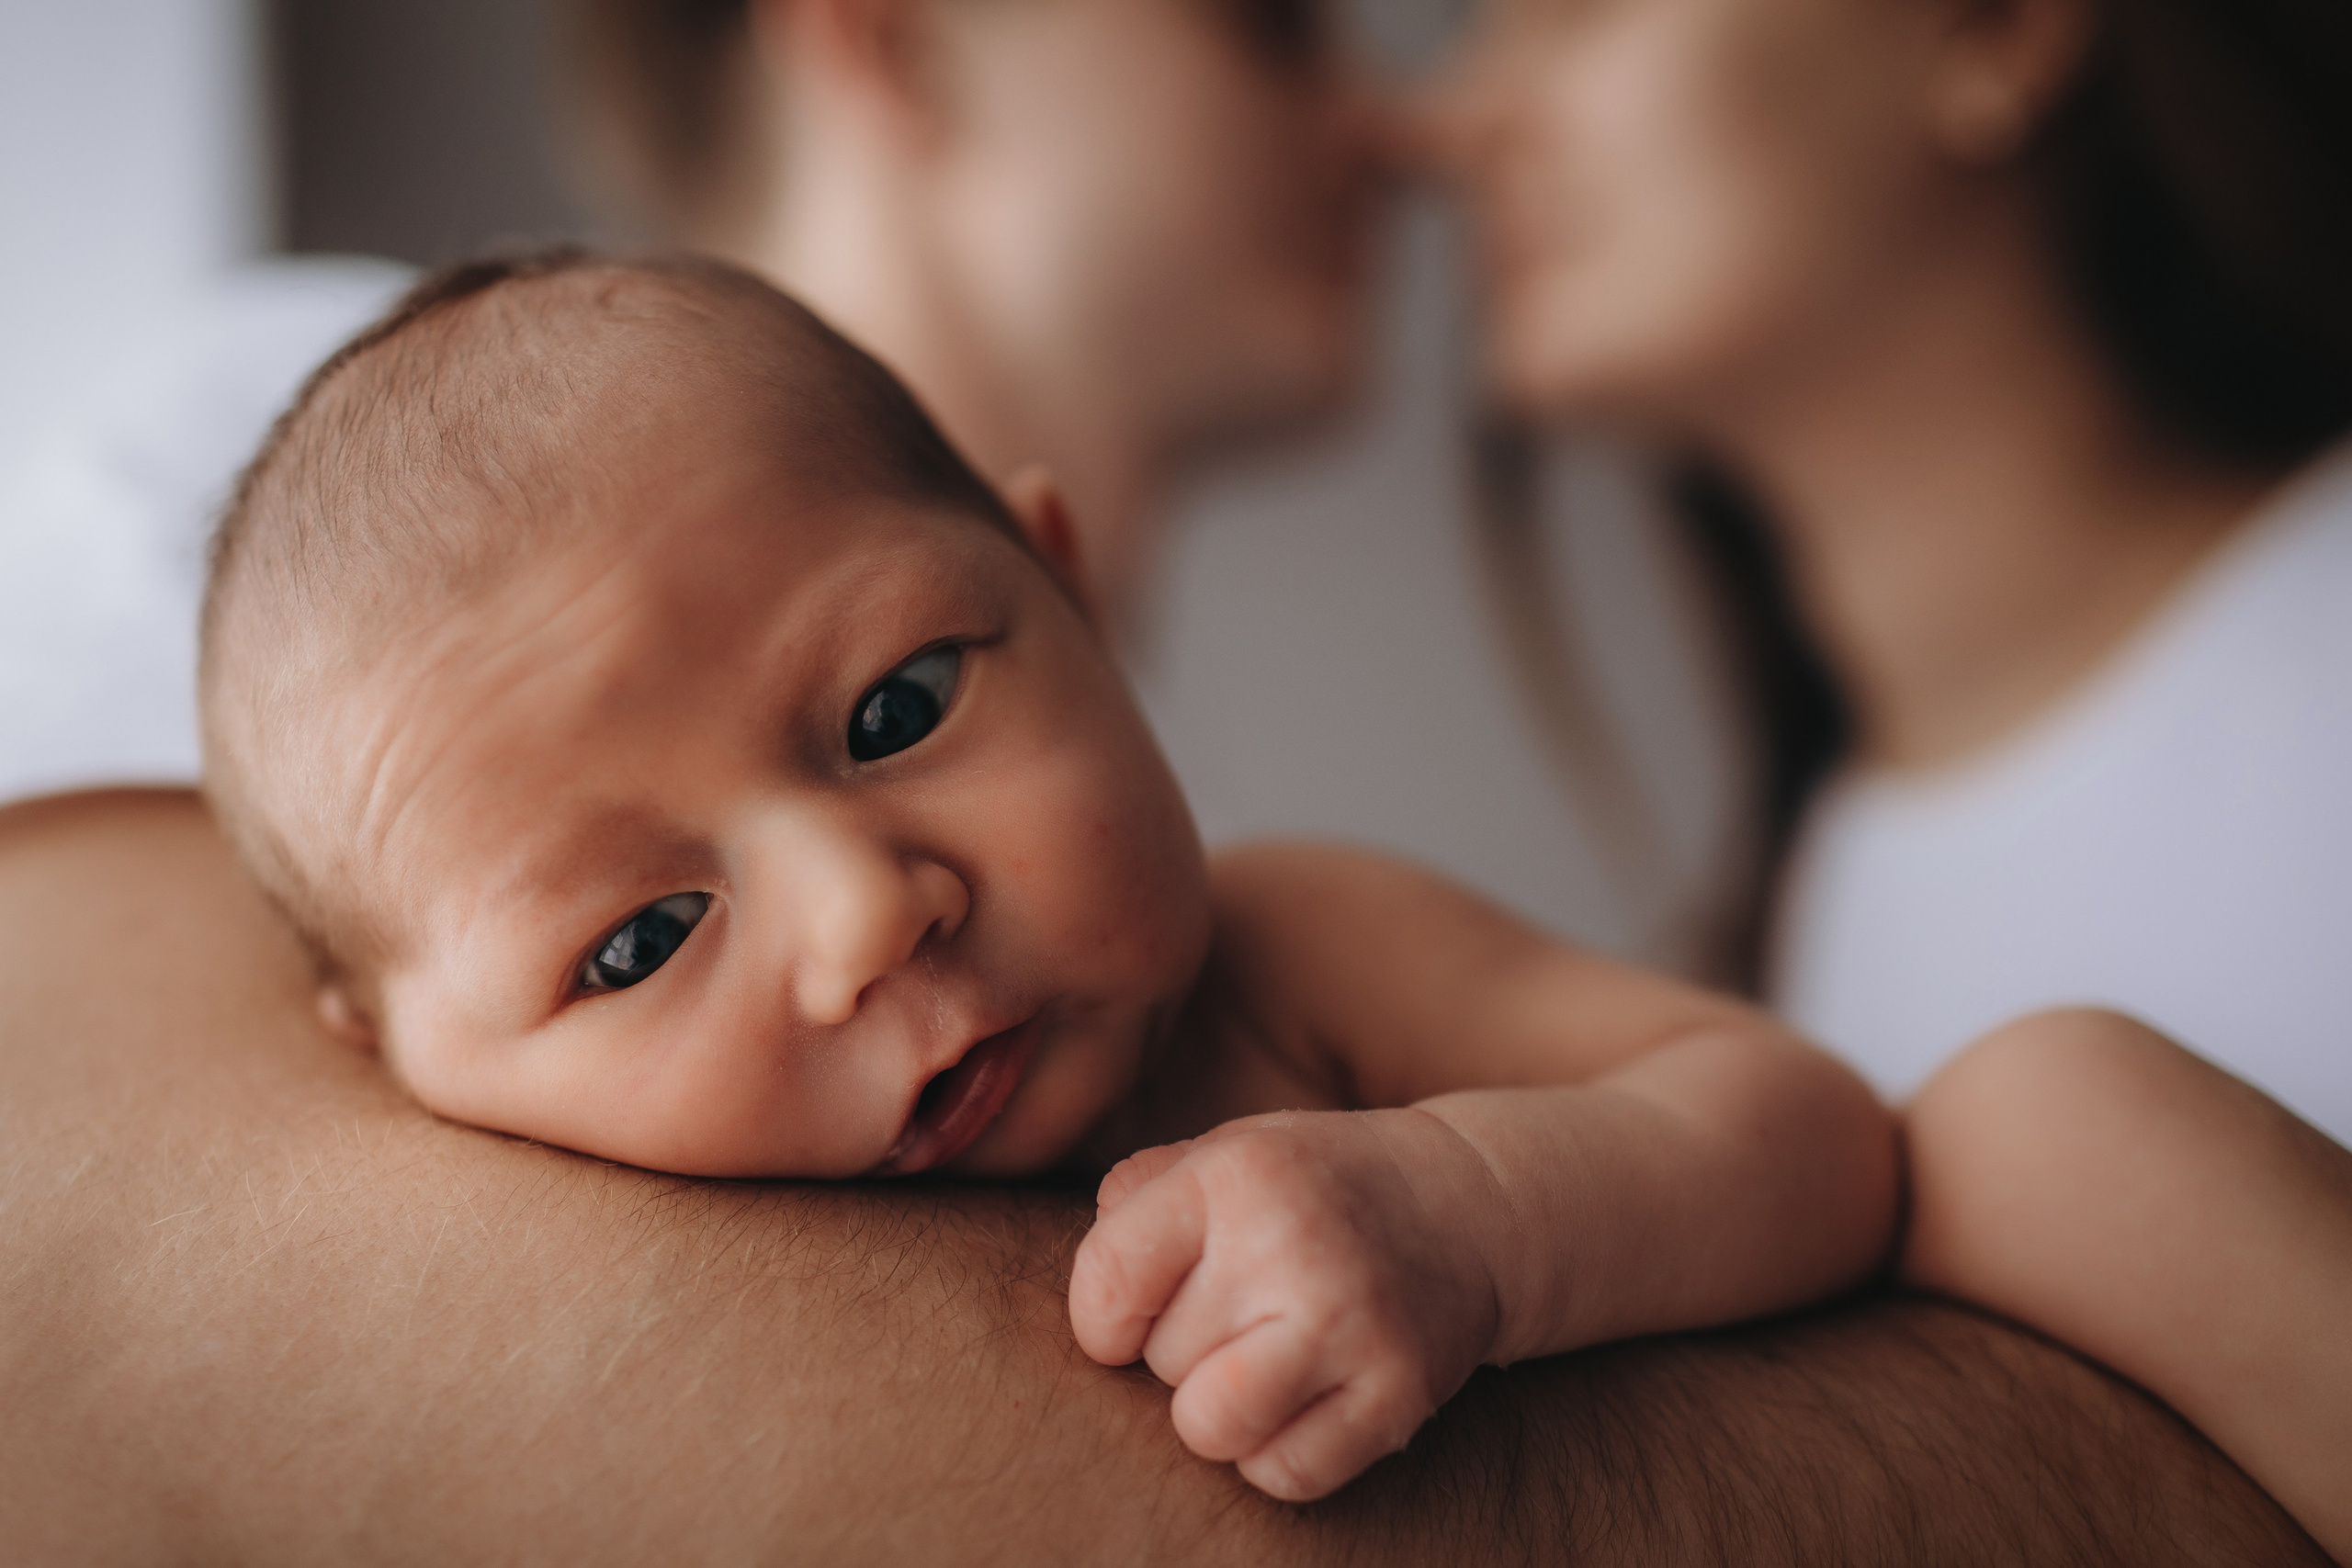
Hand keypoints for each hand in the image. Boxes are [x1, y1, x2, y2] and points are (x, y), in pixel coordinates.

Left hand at [1068, 1109, 1502, 1500]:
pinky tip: (1304, 1400)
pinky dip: (1277, 1454)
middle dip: (1182, 1349)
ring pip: (1207, 1428)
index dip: (1102, 1319)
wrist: (1471, 1205)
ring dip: (1218, 1412)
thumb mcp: (1229, 1151)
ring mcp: (1350, 1322)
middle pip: (1160, 1359)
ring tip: (1255, 1366)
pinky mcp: (1398, 1392)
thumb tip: (1090, 1290)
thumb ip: (1138, 1195)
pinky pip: (1282, 1474)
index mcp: (1237, 1174)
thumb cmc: (1316, 1186)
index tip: (1134, 1314)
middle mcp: (1292, 1243)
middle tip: (1242, 1313)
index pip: (1107, 1282)